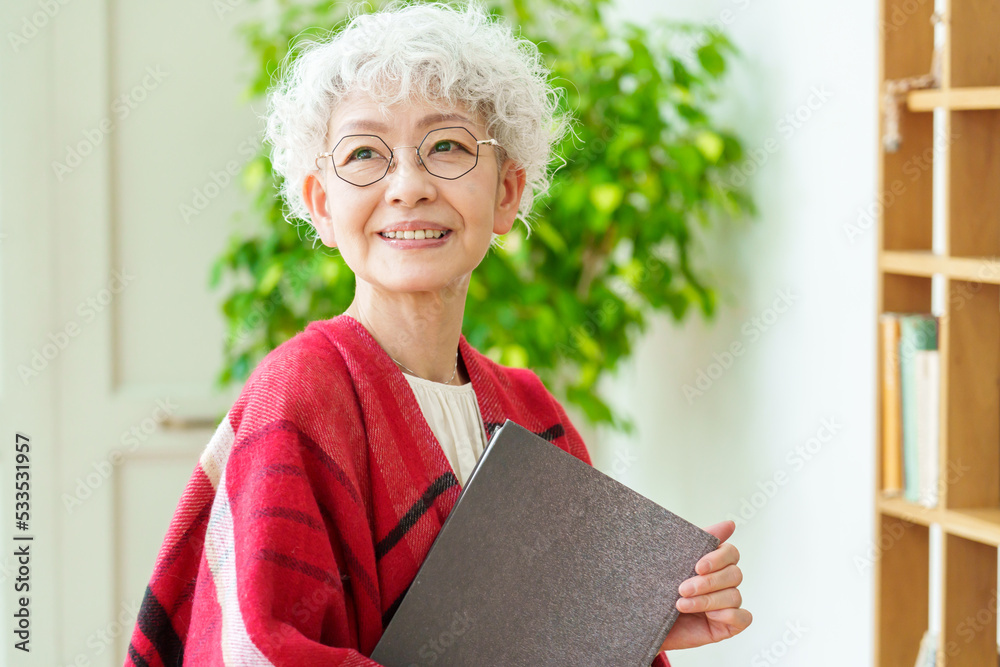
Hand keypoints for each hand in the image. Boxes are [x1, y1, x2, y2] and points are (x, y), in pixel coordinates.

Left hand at [659, 520, 750, 650]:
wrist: (643, 622)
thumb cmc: (656, 592)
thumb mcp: (671, 564)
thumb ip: (696, 541)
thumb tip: (729, 524)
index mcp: (713, 564)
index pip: (730, 553)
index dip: (718, 558)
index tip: (697, 566)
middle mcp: (723, 582)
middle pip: (734, 574)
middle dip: (708, 582)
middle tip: (683, 589)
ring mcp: (727, 604)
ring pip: (734, 595)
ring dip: (708, 600)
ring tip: (681, 605)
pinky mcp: (728, 625)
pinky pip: (743, 618)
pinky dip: (728, 615)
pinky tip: (708, 617)